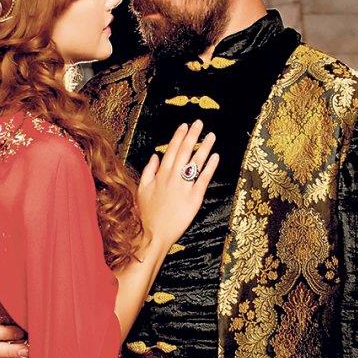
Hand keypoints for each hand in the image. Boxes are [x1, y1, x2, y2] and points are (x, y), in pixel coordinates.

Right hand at [137, 120, 218, 249]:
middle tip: (199, 123)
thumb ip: (148, 171)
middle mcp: (172, 178)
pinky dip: (209, 167)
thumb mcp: (141, 190)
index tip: (184, 125)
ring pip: (195, 163)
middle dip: (192, 136)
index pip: (171, 151)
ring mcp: (184, 188)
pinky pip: (203, 179)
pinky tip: (215, 157)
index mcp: (160, 175)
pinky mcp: (194, 199)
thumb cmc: (146, 215)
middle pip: (184, 152)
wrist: (152, 234)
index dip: (178, 137)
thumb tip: (155, 156)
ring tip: (210, 136)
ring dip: (204, 147)